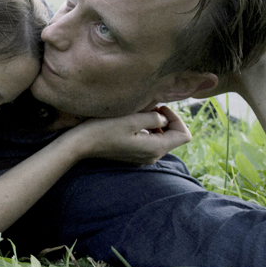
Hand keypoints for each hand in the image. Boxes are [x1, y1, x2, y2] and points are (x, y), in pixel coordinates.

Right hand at [73, 106, 191, 164]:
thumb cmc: (103, 129)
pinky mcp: (134, 155)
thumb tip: (163, 118)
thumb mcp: (131, 119)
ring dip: (155, 124)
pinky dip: (146, 130)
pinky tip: (130, 124)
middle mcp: (153, 156)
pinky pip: (150, 142)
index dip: (177, 118)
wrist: (81, 145)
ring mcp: (143, 157)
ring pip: (162, 138)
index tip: (159, 108)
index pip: (184, 135)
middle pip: (174, 137)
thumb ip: (154, 117)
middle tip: (148, 108)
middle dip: (166, 120)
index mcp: (155, 148)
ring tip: (138, 115)